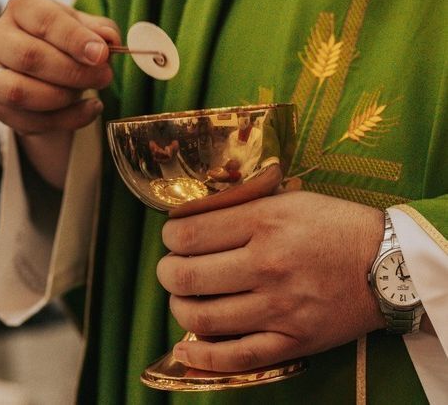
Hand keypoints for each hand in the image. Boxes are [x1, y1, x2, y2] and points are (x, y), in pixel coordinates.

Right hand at [0, 0, 119, 134]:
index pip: (44, 20)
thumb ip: (101, 31)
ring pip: (19, 92)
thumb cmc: (67, 40)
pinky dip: (66, 120)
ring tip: (90, 92)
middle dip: (73, 72)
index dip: (75, 39)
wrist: (49, 68)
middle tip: (104, 77)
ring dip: (63, 97)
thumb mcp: (88, 27)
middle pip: (29, 57)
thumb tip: (107, 39)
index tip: (101, 55)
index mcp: (22, 8)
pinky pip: (28, 121)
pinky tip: (89, 109)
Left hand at [157, 189, 384, 372]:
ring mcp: (279, 308)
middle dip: (167, 272)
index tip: (172, 236)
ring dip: (179, 307)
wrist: (388, 263)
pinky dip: (202, 357)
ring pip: (203, 317)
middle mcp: (267, 265)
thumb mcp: (287, 197)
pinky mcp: (292, 342)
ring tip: (183, 298)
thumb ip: (241, 204)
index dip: (170, 236)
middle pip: (187, 276)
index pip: (190, 233)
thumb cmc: (335, 224)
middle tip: (171, 268)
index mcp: (264, 223)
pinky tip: (185, 348)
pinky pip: (236, 357)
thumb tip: (192, 216)